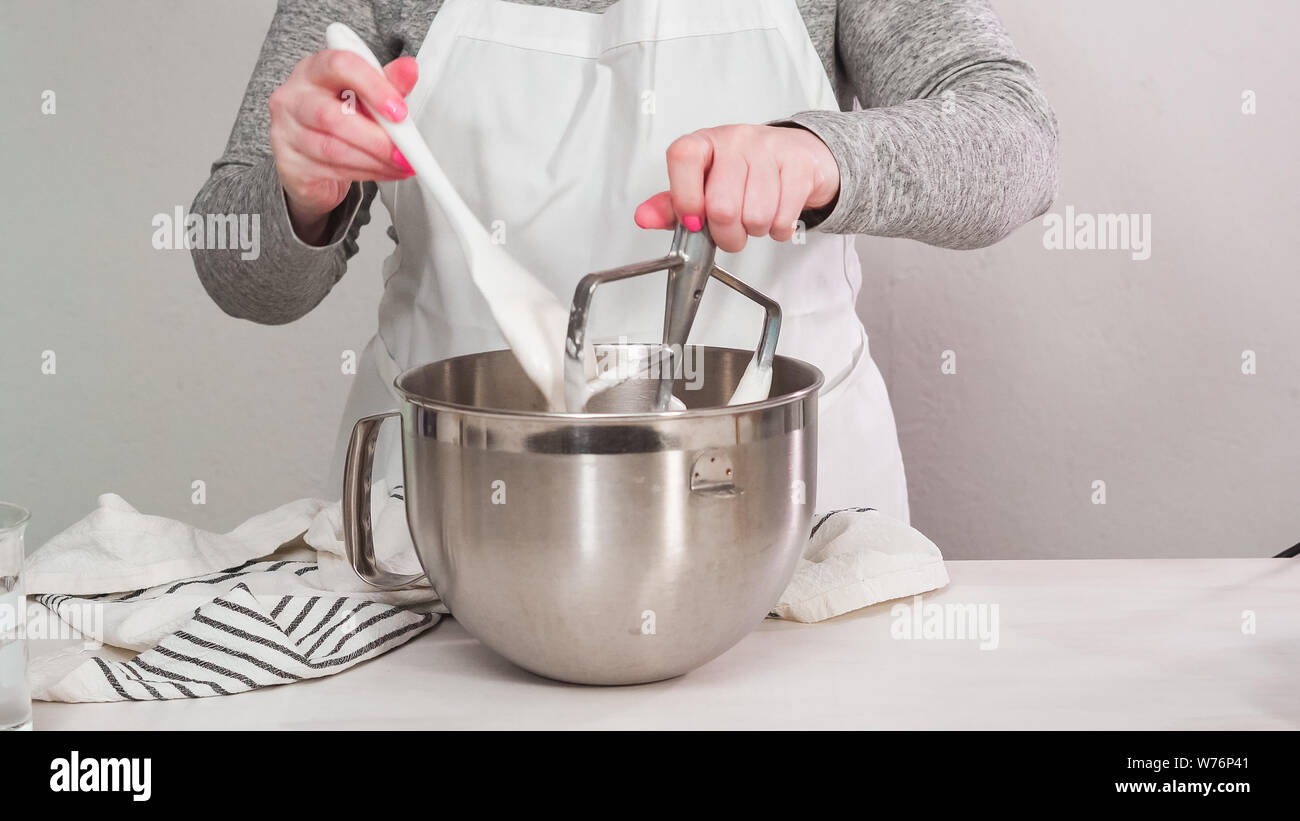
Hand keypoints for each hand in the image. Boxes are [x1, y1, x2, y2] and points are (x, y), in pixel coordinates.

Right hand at [268, 50, 419, 243]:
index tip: (399, 111)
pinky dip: (366, 174)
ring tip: (400, 164)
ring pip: (332, 149)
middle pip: (331, 116)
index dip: (373, 87)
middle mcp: (293, 97)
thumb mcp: (365, 96)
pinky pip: (331, 170)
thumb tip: (409, 69)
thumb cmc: (338, 119)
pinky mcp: (289, 164)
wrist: (310, 158)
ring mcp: (286, 132)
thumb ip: (388, 84)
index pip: (339, 65)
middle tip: (404, 152)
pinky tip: (383, 172)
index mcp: (314, 70)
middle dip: (376, 139)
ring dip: (375, 161)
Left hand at [634, 124, 839, 252]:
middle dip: (726, 235)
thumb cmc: (743, 174)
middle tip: (731, 232)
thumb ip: (672, 206)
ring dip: (755, 231)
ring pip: (755, 216)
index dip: (685, 198)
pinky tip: (776, 214)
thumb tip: (644, 217)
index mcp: (704, 143)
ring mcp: (769, 149)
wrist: (797, 156)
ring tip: (755, 218)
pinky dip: (778, 229)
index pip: (682, 157)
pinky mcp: (798, 164)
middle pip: (721, 205)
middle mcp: (735, 140)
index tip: (693, 221)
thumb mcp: (703, 186)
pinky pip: (783, 217)